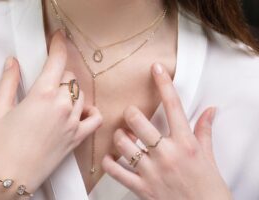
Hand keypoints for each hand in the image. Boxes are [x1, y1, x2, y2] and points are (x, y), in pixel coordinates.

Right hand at [0, 32, 101, 193]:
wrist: (11, 176)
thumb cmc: (2, 145)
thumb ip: (9, 82)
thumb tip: (13, 63)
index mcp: (42, 95)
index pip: (57, 61)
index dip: (59, 45)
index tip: (59, 37)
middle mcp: (62, 106)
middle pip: (70, 77)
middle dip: (59, 75)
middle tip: (47, 83)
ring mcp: (73, 122)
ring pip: (81, 94)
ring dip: (71, 92)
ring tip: (57, 100)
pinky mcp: (78, 137)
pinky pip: (96, 118)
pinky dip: (91, 111)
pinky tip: (80, 112)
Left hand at [102, 63, 231, 199]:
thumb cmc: (208, 186)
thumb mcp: (208, 156)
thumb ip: (205, 130)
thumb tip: (210, 111)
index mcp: (185, 143)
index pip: (173, 105)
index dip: (163, 83)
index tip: (155, 68)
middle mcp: (167, 153)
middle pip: (137, 121)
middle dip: (130, 114)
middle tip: (131, 116)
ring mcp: (152, 171)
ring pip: (123, 144)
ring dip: (119, 137)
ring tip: (123, 137)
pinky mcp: (142, 188)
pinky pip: (116, 172)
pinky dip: (109, 163)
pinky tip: (111, 158)